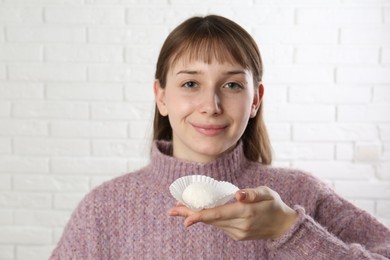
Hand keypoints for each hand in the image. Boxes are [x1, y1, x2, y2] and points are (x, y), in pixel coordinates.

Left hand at [168, 186, 297, 240]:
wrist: (283, 226)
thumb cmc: (274, 204)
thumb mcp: (267, 193)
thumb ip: (252, 193)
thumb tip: (238, 193)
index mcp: (246, 212)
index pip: (218, 214)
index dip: (200, 216)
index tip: (185, 218)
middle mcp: (240, 225)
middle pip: (211, 220)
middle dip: (191, 214)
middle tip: (172, 210)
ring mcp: (238, 233)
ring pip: (213, 223)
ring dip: (197, 216)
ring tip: (180, 209)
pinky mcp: (237, 235)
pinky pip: (220, 225)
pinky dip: (208, 218)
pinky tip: (199, 212)